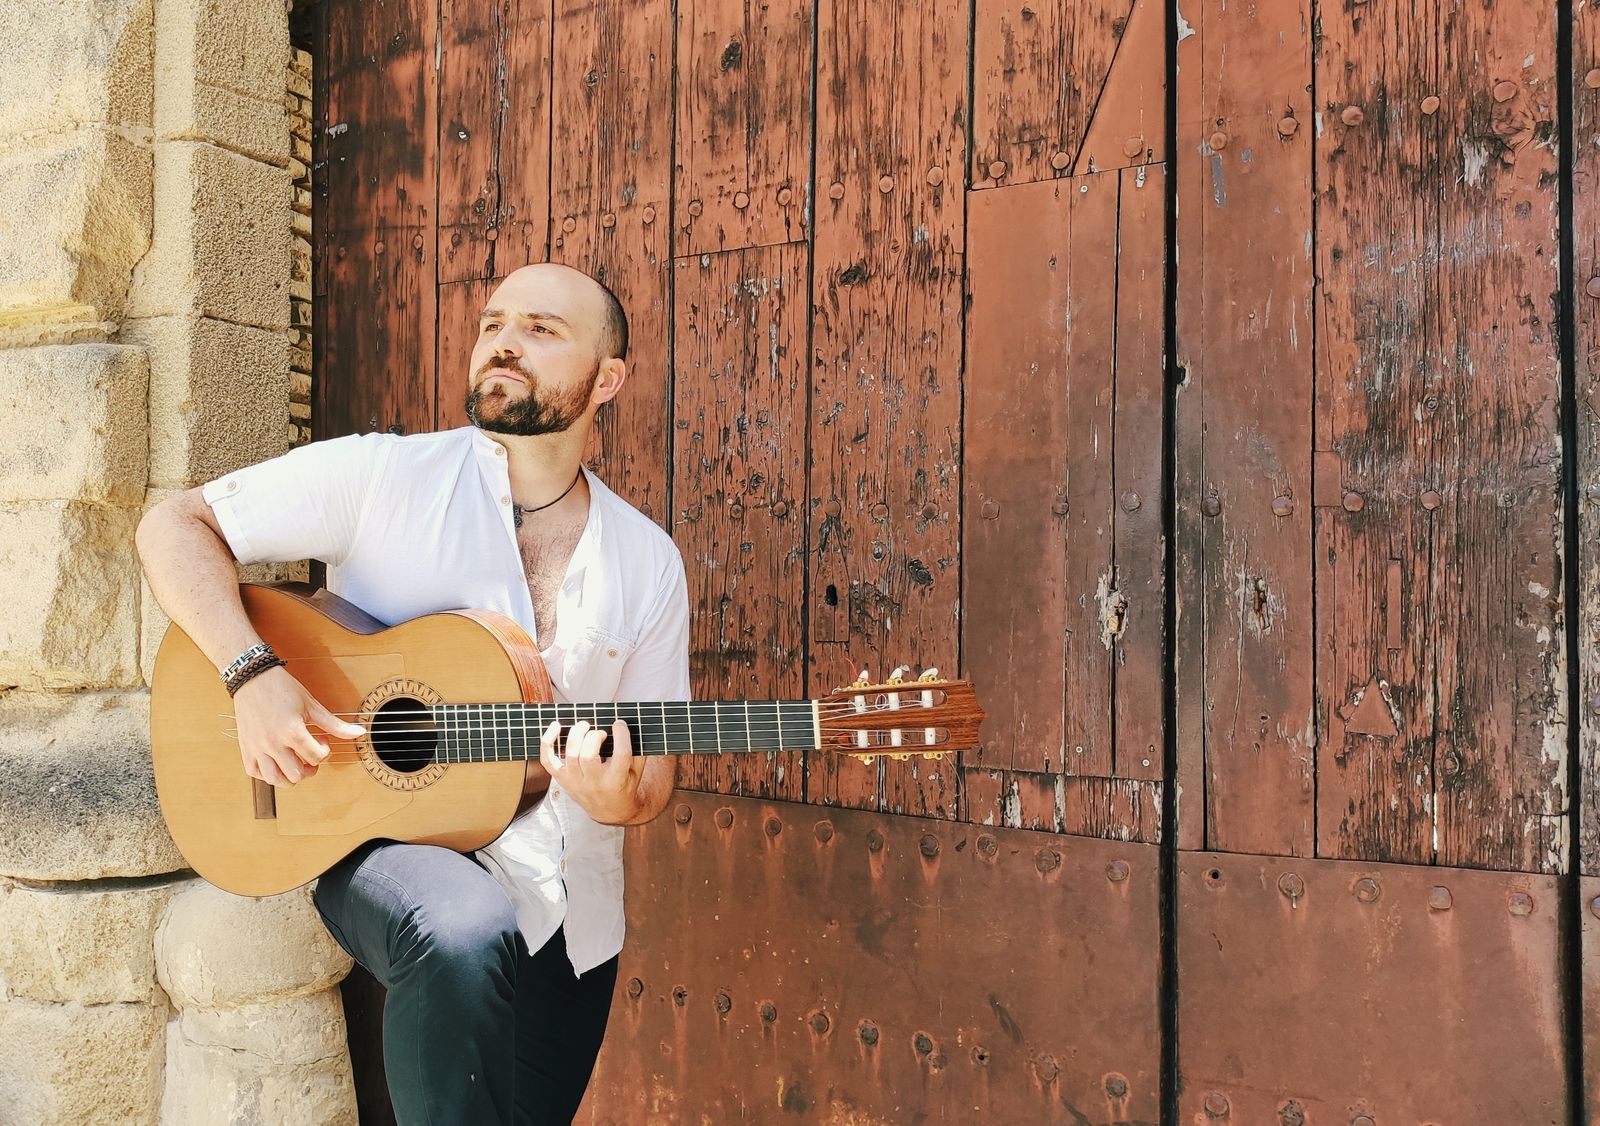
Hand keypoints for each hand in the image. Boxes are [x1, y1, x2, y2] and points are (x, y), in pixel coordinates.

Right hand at [232, 665, 364, 785]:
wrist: (253, 678)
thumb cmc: (283, 688)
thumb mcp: (312, 705)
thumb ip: (335, 724)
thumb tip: (360, 732)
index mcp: (292, 732)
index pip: (316, 758)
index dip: (325, 751)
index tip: (322, 739)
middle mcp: (273, 743)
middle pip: (297, 774)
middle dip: (310, 768)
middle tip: (310, 754)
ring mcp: (257, 747)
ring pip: (275, 779)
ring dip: (289, 776)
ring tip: (294, 763)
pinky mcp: (246, 747)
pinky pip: (254, 772)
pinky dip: (267, 773)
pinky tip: (277, 762)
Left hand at [537, 719, 646, 824]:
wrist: (610, 811)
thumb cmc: (624, 785)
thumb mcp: (637, 770)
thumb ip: (637, 748)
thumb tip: (627, 723)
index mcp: (617, 781)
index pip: (621, 755)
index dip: (621, 735)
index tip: (619, 724)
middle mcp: (595, 783)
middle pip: (589, 756)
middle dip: (594, 737)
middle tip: (600, 732)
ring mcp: (576, 783)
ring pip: (571, 755)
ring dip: (575, 735)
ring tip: (583, 725)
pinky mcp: (563, 780)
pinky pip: (548, 760)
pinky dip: (548, 742)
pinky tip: (555, 727)